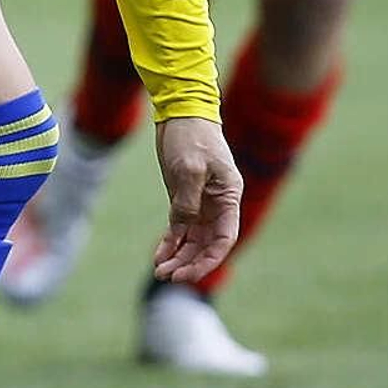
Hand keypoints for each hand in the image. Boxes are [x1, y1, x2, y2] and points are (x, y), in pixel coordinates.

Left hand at [152, 116, 242, 286]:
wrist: (179, 112)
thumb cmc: (190, 136)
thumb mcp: (188, 169)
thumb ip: (187, 202)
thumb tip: (183, 229)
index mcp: (228, 196)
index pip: (224, 238)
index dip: (208, 259)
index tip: (188, 273)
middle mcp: (218, 204)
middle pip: (208, 244)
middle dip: (190, 262)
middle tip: (167, 276)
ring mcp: (201, 202)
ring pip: (193, 240)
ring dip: (178, 256)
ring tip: (160, 270)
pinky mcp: (184, 198)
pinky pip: (180, 228)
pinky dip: (170, 243)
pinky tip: (158, 256)